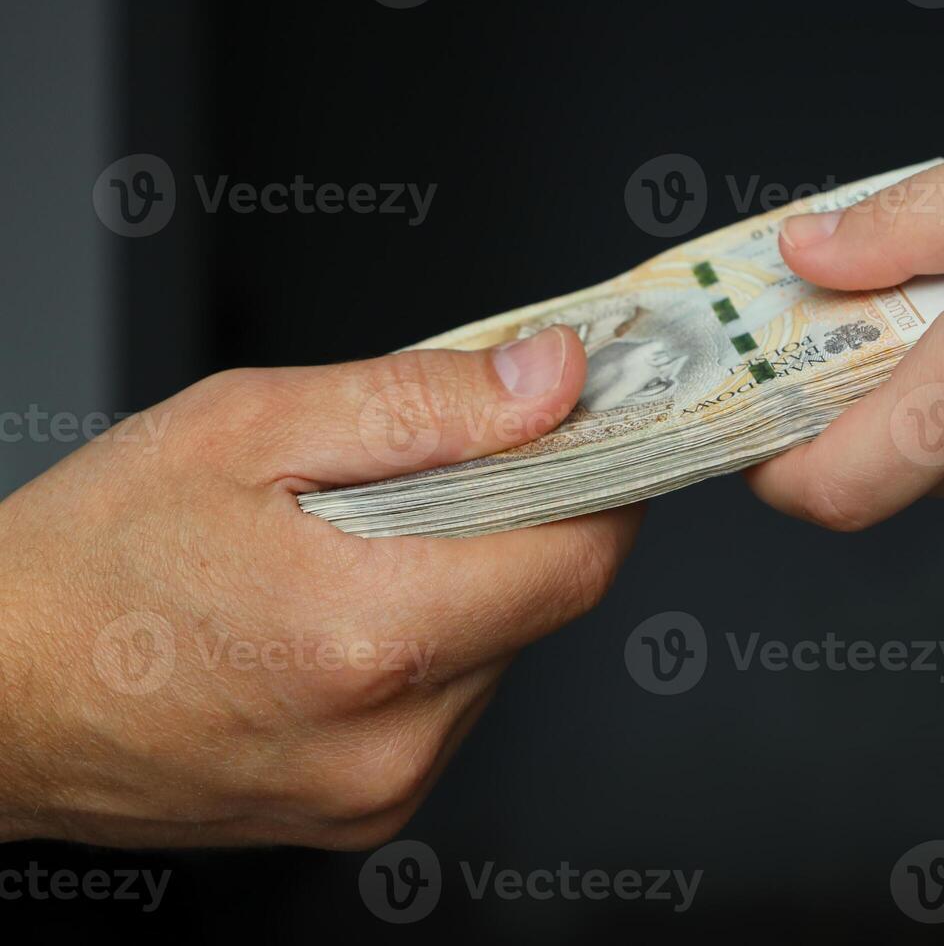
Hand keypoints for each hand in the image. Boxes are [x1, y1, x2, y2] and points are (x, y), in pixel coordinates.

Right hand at [0, 326, 641, 847]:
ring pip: (501, 654)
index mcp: (371, 633)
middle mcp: (391, 737)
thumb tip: (550, 382)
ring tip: (363, 546)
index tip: (590, 431)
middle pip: (543, 604)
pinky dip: (429, 643)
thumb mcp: (250, 429)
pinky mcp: (365, 811)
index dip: (602, 479)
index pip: (579, 554)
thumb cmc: (89, 560)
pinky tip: (346, 610)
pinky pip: (450, 705)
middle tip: (439, 468)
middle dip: (517, 519)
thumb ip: (423, 403)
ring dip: (467, 582)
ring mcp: (380, 790)